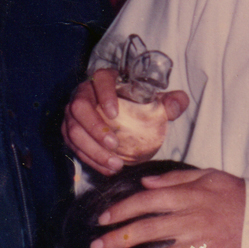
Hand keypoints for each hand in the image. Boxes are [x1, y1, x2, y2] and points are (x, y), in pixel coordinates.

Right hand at [62, 66, 189, 174]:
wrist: (122, 114)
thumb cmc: (138, 104)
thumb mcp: (156, 101)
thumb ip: (170, 102)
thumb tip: (178, 103)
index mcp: (104, 79)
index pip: (99, 80)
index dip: (104, 95)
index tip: (114, 113)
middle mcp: (83, 93)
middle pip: (79, 107)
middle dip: (94, 128)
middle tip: (114, 145)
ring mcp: (73, 113)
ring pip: (73, 131)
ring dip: (92, 150)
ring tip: (114, 164)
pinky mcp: (70, 131)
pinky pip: (73, 146)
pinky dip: (90, 160)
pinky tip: (107, 169)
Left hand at [90, 167, 245, 247]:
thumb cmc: (237, 195)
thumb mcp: (209, 176)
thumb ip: (175, 180)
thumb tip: (144, 183)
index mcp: (187, 198)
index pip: (146, 202)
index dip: (122, 211)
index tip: (102, 220)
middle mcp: (190, 222)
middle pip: (146, 231)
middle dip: (117, 241)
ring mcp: (200, 247)